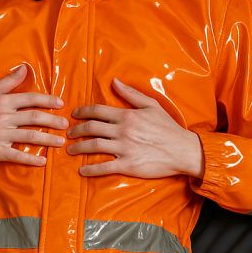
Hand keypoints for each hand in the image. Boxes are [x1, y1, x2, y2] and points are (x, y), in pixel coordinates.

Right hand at [0, 64, 67, 166]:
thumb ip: (6, 82)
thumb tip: (24, 68)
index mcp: (1, 102)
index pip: (30, 99)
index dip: (48, 100)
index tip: (60, 104)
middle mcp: (2, 117)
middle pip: (35, 117)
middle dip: (53, 121)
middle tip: (66, 125)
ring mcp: (0, 135)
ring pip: (30, 136)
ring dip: (48, 140)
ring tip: (61, 142)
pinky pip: (18, 155)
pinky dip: (31, 159)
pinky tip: (42, 162)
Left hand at [66, 78, 204, 177]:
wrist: (183, 150)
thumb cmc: (168, 128)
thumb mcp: (152, 105)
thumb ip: (131, 94)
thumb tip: (114, 81)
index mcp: (127, 115)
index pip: (97, 111)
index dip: (82, 112)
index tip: (74, 115)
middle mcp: (123, 131)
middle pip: (91, 128)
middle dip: (76, 130)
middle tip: (68, 134)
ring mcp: (125, 148)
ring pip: (94, 146)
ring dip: (79, 148)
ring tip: (70, 150)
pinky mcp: (128, 165)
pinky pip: (104, 167)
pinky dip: (91, 169)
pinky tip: (82, 170)